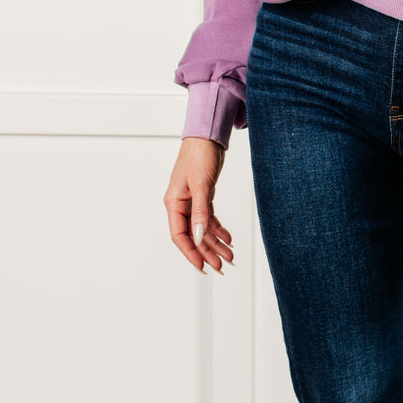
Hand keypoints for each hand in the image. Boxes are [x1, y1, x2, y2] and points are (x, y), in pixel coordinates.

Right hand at [164, 137, 233, 272]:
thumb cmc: (198, 155)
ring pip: (203, 229)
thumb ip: (200, 212)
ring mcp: (192, 201)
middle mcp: (181, 204)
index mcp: (174, 202)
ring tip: (228, 256)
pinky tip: (227, 239)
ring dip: (215, 243)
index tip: (202, 266)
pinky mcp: (203, 196)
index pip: (180, 235)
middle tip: (220, 266)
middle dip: (207, 252)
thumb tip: (197, 236)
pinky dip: (219, 230)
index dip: (190, 252)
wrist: (208, 137)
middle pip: (193, 235)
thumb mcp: (201, 186)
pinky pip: (210, 219)